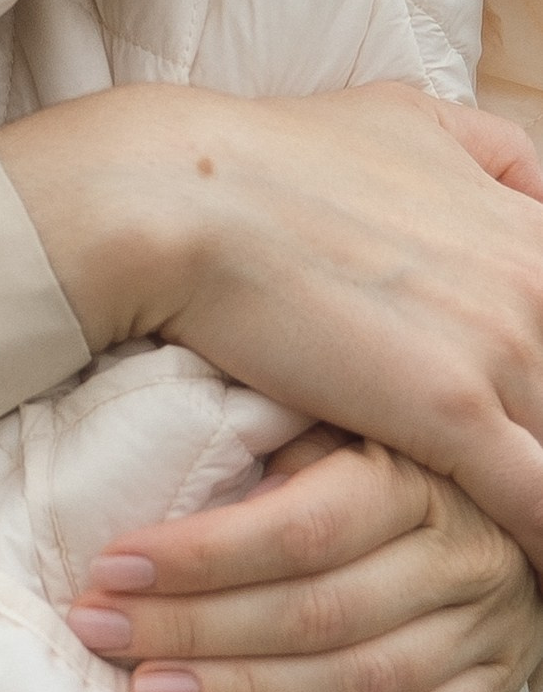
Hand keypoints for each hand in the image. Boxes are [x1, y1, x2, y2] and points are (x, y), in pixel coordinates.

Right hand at [0, 80, 542, 569]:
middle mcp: (536, 289)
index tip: (522, 402)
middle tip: (514, 454)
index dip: (542, 370)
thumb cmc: (274, 157)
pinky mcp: (456, 420)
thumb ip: (483, 151)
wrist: (184, 200)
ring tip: (517, 539)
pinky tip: (525, 573)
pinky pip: (539, 508)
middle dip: (540, 428)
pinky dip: (538, 544)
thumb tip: (529, 184)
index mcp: (527, 231)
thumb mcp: (402, 117)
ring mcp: (505, 355)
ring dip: (535, 489)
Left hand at [64, 428, 542, 691]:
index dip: (201, 556)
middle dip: (197, 629)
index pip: (298, 531)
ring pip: (363, 678)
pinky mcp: (499, 678)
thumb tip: (180, 492)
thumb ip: (280, 453)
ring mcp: (488, 623)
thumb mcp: (340, 420)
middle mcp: (459, 553)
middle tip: (103, 632)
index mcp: (411, 477)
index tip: (113, 568)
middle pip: (317, 611)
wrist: (511, 491)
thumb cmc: (387, 443)